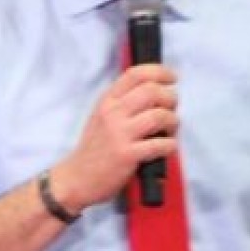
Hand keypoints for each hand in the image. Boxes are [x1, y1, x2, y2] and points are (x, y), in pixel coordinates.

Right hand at [54, 64, 178, 209]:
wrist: (76, 178)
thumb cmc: (95, 148)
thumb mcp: (102, 116)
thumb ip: (123, 102)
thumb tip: (157, 91)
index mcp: (107, 100)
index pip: (136, 74)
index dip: (160, 72)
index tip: (172, 78)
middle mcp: (112, 113)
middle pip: (152, 91)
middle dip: (171, 99)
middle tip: (172, 110)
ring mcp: (119, 134)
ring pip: (159, 116)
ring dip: (173, 122)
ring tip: (169, 131)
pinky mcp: (127, 155)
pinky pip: (161, 144)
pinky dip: (171, 145)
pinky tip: (166, 148)